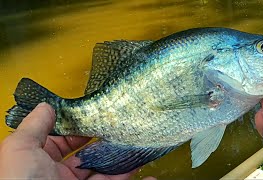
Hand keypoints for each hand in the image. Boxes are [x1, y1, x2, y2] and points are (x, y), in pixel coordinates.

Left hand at [0, 103, 134, 178]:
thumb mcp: (21, 149)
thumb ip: (34, 126)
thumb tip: (47, 106)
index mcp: (42, 162)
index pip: (63, 140)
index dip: (78, 127)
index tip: (95, 116)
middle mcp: (61, 175)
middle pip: (88, 154)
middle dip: (104, 142)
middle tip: (120, 128)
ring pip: (106, 170)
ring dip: (123, 159)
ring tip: (136, 146)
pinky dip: (133, 178)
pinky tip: (148, 175)